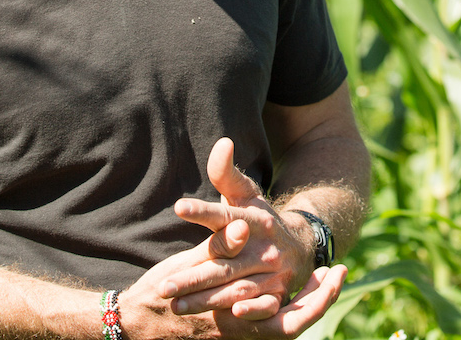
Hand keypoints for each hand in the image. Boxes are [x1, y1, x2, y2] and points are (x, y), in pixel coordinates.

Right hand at [119, 236, 345, 339]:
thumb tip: (246, 226)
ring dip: (307, 303)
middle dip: (320, 299)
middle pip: (295, 325)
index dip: (320, 297)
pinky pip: (267, 326)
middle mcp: (239, 331)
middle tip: (338, 273)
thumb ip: (220, 246)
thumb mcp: (189, 266)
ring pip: (284, 328)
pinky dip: (284, 308)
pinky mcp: (230, 334)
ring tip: (324, 277)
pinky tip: (290, 288)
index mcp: (234, 315)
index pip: (293, 316)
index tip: (335, 271)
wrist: (135, 323)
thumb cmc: (160, 294)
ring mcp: (235, 336)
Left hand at [161, 138, 318, 318]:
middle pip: (224, 263)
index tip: (179, 207)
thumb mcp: (246, 195)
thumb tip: (222, 143)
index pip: (225, 216)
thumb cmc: (258, 218)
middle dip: (193, 276)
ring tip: (174, 304)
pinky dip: (249, 313)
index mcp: (254, 220)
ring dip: (205, 299)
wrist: (299, 247)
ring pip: (236, 289)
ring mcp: (272, 274)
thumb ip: (228, 174)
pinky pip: (264, 308)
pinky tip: (224, 317)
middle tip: (161, 285)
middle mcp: (264, 248)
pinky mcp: (278, 296)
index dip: (204, 211)